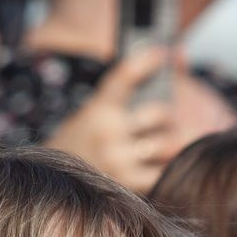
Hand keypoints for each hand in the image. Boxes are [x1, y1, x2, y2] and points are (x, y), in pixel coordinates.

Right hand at [41, 47, 181, 193]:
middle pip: (160, 115)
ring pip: (167, 144)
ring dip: (170, 144)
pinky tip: (158, 164)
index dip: (147, 60)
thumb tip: (179, 54)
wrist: (57, 183)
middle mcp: (108, 132)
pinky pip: (162, 171)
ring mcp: (117, 159)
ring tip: (160, 146)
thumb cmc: (85, 140)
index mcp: (99, 109)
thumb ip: (132, 85)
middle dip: (166, 117)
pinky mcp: (127, 183)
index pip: (126, 75)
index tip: (160, 53)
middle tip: (164, 121)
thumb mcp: (98, 109)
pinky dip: (166, 167)